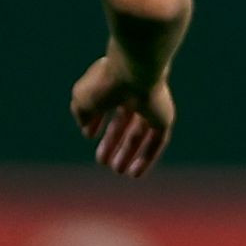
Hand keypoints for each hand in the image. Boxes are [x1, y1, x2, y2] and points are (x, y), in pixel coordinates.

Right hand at [71, 49, 175, 177]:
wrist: (135, 71)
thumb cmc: (106, 82)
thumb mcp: (82, 99)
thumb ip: (81, 114)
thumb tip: (87, 130)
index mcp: (115, 82)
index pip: (107, 104)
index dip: (97, 121)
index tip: (88, 136)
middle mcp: (134, 92)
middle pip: (125, 122)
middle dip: (113, 142)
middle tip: (102, 161)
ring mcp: (152, 105)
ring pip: (141, 133)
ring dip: (128, 153)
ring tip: (117, 170)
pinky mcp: (164, 117)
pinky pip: (157, 141)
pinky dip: (147, 157)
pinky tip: (135, 174)